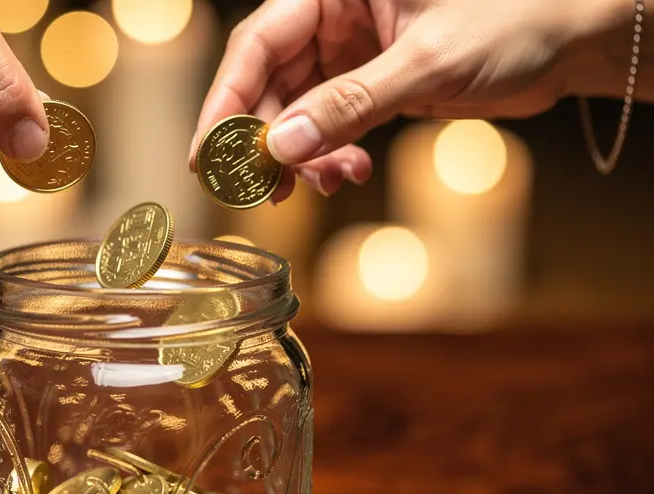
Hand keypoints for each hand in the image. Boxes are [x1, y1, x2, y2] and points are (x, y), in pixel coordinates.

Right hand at [190, 0, 633, 201]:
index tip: (210, 153)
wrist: (572, 40)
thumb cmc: (515, 20)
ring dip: (301, 156)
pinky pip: (330, 125)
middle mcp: (336, 17)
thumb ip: (350, 104)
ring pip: (297, 111)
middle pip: (269, 83)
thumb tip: (281, 146)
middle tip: (265, 187)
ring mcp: (353, 53)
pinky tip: (348, 172)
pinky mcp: (372, 83)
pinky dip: (331, 155)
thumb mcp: (426, 61)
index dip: (227, 100)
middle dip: (266, 140)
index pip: (258, 42)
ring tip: (321, 184)